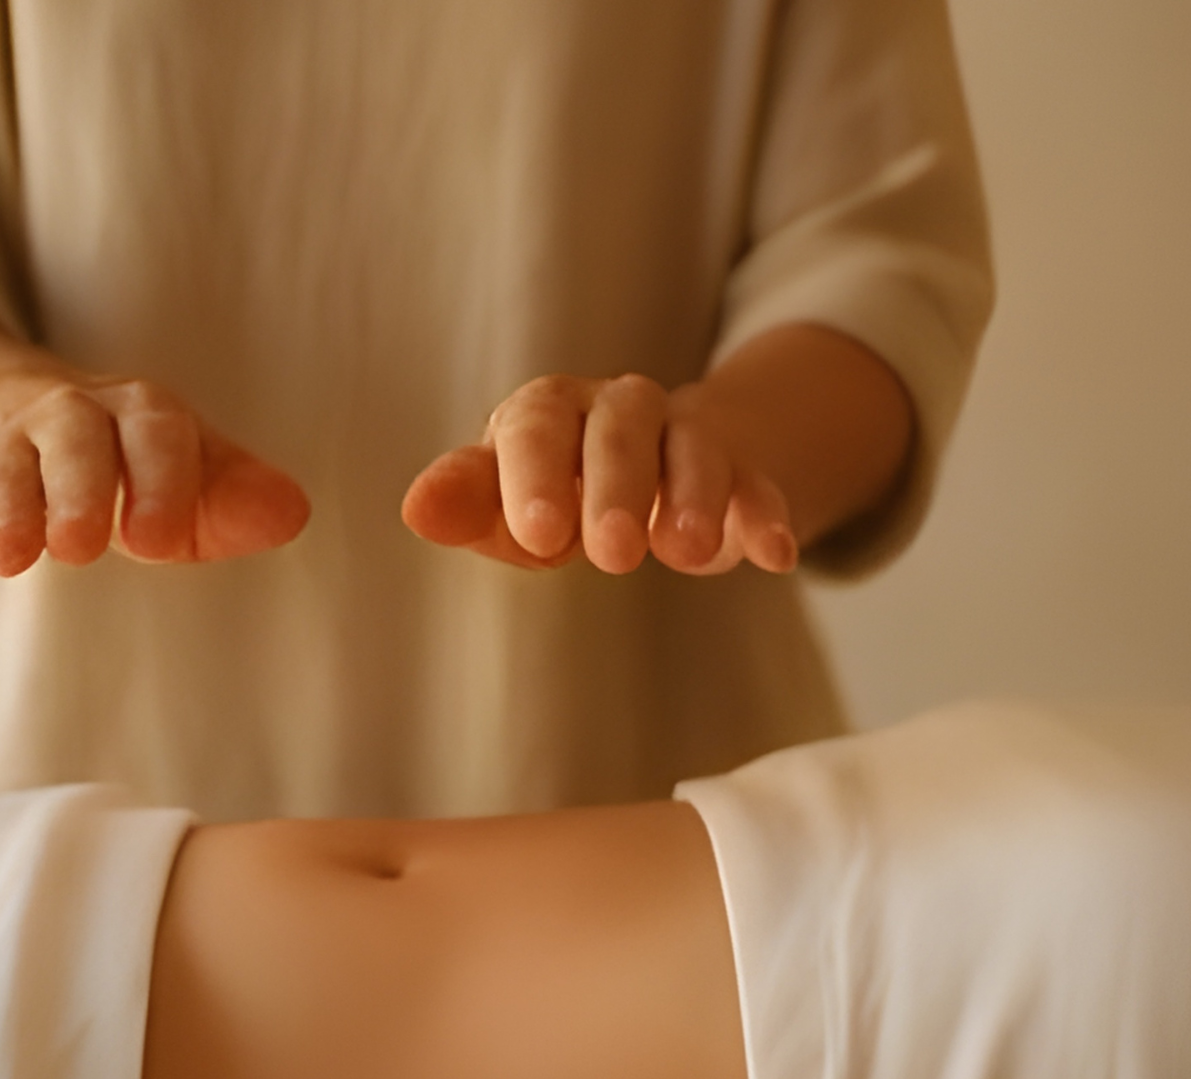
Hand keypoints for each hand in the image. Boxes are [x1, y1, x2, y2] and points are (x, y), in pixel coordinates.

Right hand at [0, 368, 309, 575]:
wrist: (35, 414)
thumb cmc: (136, 463)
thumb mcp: (192, 472)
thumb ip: (237, 497)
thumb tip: (292, 514)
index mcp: (142, 412)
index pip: (157, 430)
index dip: (161, 482)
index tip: (158, 542)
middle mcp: (74, 415)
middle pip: (72, 436)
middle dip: (75, 488)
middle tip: (80, 549)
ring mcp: (11, 442)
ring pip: (2, 462)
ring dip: (3, 507)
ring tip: (10, 561)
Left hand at [401, 373, 797, 575]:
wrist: (653, 472)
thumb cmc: (559, 492)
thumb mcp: (509, 501)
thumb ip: (468, 503)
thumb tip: (417, 509)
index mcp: (549, 410)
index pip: (535, 426)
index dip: (535, 475)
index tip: (538, 535)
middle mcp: (619, 410)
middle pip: (619, 431)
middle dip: (616, 488)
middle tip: (611, 555)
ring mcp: (685, 436)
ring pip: (695, 448)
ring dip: (695, 497)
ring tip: (688, 555)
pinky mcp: (741, 471)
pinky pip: (758, 484)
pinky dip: (766, 515)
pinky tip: (773, 556)